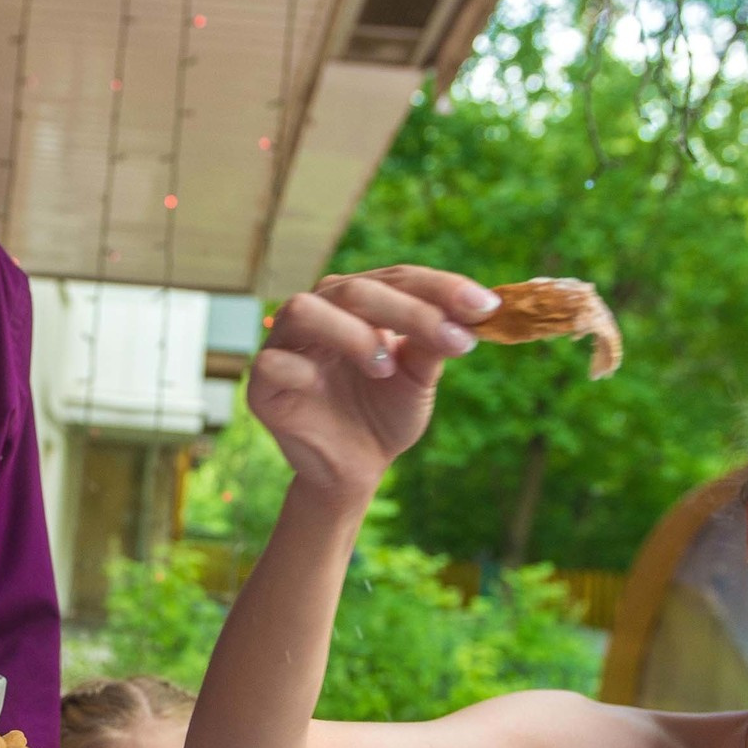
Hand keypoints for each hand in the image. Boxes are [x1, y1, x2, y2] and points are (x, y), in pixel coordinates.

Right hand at [246, 267, 499, 503]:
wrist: (356, 469)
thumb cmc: (385, 414)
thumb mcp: (420, 377)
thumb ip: (436, 342)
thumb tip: (473, 311)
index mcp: (357, 302)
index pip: (398, 278)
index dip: (442, 288)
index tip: (485, 306)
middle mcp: (319, 311)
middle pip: (356, 289)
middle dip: (411, 311)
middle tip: (454, 341)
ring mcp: (285, 344)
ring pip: (305, 309)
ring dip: (352, 332)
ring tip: (387, 366)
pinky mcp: (262, 383)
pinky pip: (274, 363)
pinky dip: (304, 370)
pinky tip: (332, 386)